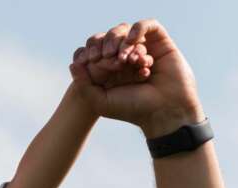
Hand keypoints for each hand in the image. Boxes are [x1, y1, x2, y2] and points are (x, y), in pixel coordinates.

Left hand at [69, 20, 203, 137]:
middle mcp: (126, 57)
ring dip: (122, 42)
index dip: (91, 50)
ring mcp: (143, 49)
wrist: (163, 111)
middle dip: (106, 44)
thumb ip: (83, 84)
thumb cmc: (132, 109)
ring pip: (127, 31)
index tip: (93, 61)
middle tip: (110, 58)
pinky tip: (133, 41)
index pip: (95, 49)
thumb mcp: (99, 101)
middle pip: (110, 38)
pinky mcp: (161, 43)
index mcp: (110, 69)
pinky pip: (148, 25)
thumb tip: (73, 63)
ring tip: (126, 60)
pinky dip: (138, 29)